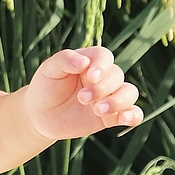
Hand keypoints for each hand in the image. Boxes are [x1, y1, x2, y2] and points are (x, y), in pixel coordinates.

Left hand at [23, 46, 141, 143]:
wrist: (41, 114)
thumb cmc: (45, 86)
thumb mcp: (49, 69)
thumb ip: (65, 60)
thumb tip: (83, 61)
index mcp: (89, 61)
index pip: (105, 56)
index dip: (102, 66)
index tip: (90, 76)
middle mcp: (103, 77)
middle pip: (117, 75)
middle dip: (102, 88)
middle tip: (82, 98)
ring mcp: (109, 96)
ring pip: (129, 93)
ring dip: (118, 101)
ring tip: (97, 110)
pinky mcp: (111, 116)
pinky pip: (133, 113)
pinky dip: (134, 115)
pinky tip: (124, 118)